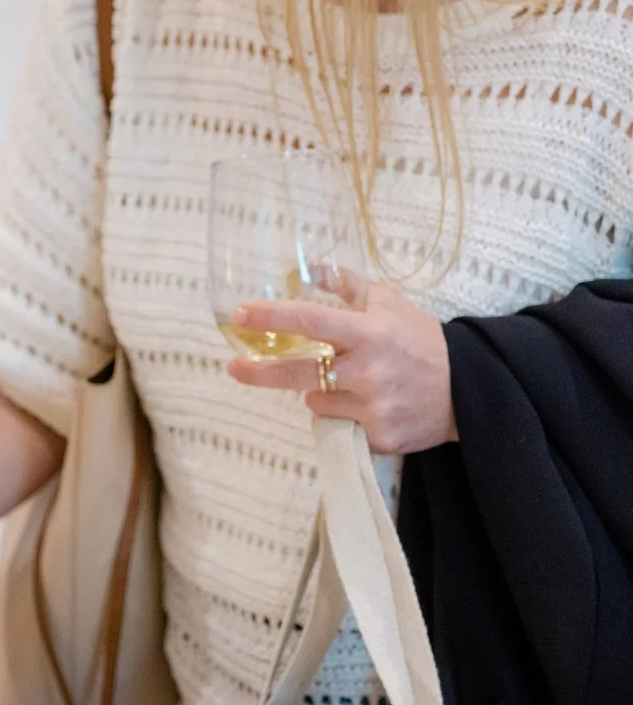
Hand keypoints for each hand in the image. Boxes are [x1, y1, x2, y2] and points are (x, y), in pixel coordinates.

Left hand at [226, 281, 454, 453]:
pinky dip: (343, 416)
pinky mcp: (378, 437)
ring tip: (348, 384)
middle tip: (234, 367)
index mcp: (370, 333)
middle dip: (260, 371)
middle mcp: (369, 371)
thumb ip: (347, 285)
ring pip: (316, 401)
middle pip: (297, 373)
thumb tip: (308, 267)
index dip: (271, 317)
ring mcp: (373, 407)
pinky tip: (367, 406)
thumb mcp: (390, 304)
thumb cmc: (423, 341)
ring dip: (320, 392)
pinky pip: (339, 426)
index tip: (241, 315)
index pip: (310, 320)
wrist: (470, 390)